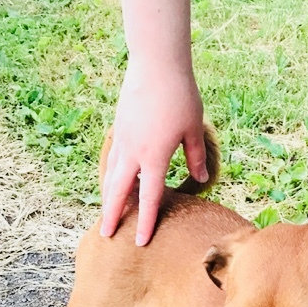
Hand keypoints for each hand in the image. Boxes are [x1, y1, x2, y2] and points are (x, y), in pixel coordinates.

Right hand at [101, 61, 206, 245]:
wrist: (156, 64)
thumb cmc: (180, 96)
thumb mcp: (194, 129)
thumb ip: (195, 157)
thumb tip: (202, 179)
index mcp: (154, 157)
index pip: (148, 198)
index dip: (144, 222)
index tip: (140, 242)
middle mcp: (133, 152)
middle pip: (118, 191)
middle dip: (111, 215)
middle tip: (105, 234)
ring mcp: (122, 139)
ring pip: (110, 174)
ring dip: (108, 195)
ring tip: (107, 213)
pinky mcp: (119, 127)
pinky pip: (112, 158)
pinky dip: (110, 174)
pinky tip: (113, 180)